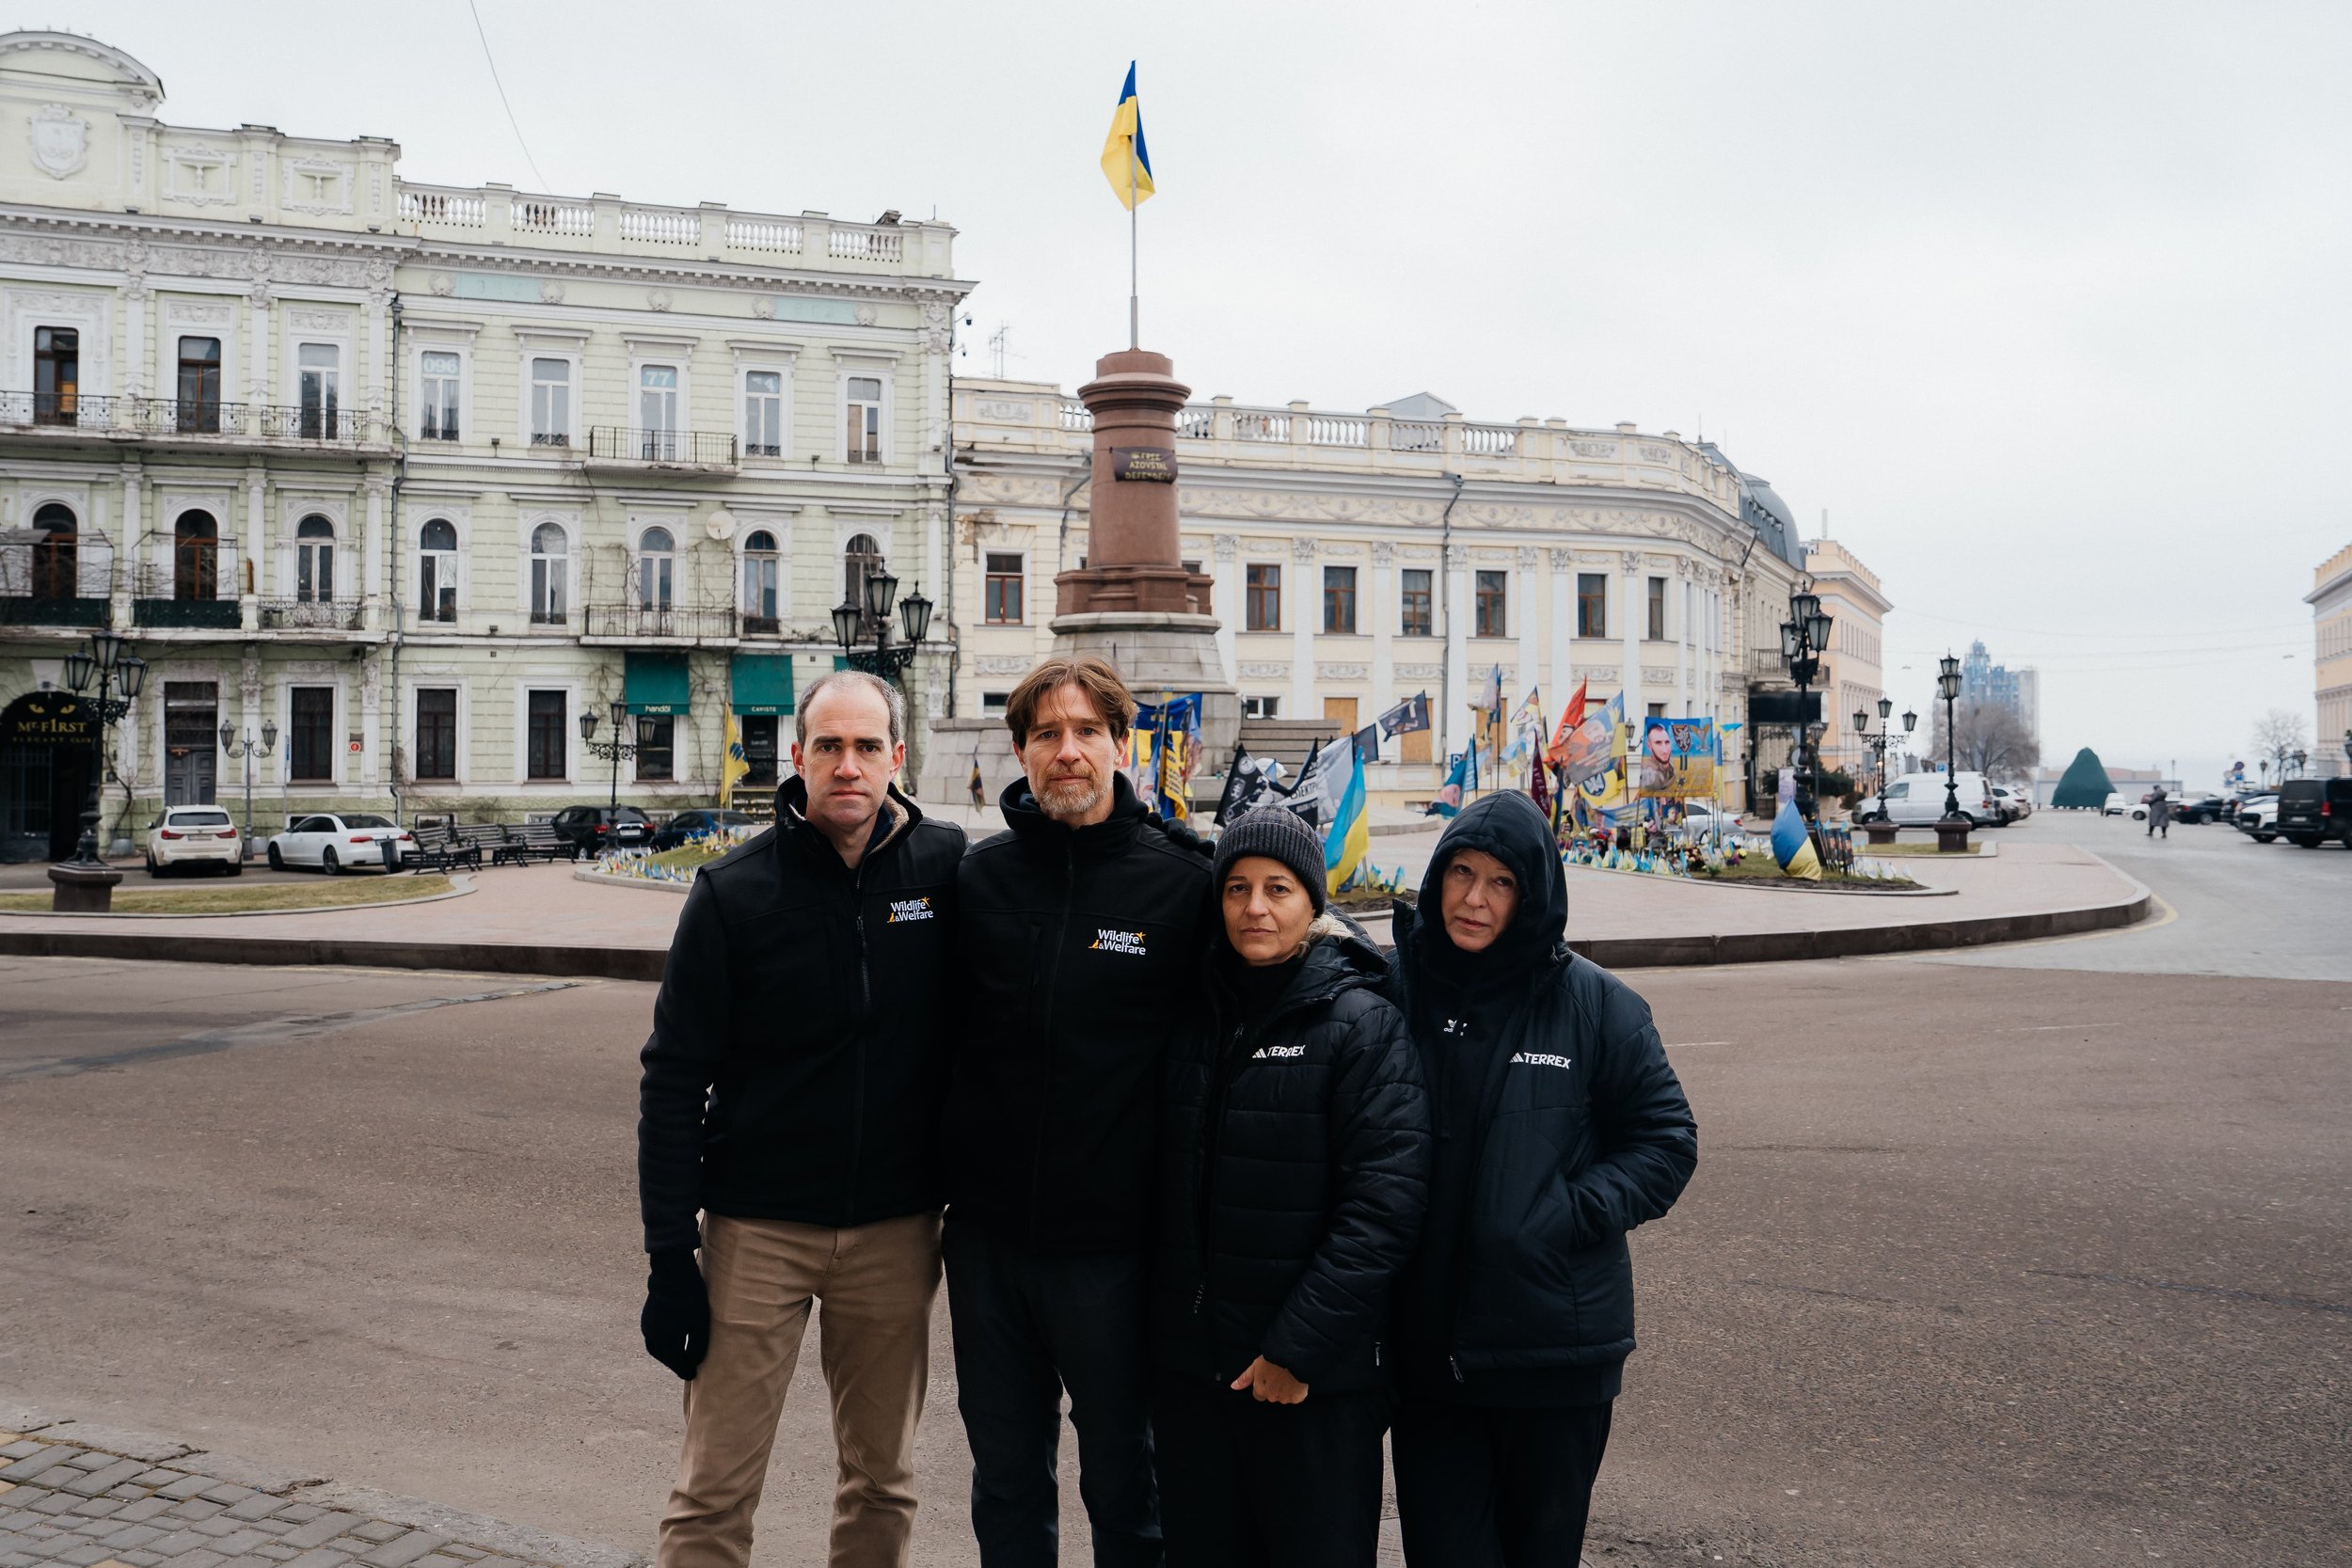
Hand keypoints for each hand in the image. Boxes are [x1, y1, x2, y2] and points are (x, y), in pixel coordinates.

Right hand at [640, 1248, 709, 1379]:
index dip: (685, 1370)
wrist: (672, 1274)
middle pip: (664, 1357)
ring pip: (656, 1348)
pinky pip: (652, 1337)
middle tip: (685, 1367)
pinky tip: (669, 1340)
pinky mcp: (646, 1316)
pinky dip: (661, 1344)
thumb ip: (698, 1345)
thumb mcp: (700, 1323)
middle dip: (675, 1364)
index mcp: (666, 1340)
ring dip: (666, 1355)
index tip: (693, 1375)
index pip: (676, 1362)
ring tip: (677, 1356)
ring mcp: (647, 1325)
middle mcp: (653, 1336)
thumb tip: (695, 1361)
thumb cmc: (690, 1298)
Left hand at [1230, 1356, 1308, 1404]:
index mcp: (1260, 1389)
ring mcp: (1285, 1398)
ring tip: (1289, 1375)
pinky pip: (1297, 1397)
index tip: (1268, 1378)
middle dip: (1275, 1389)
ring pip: (1284, 1397)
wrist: (1292, 1357)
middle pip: (1271, 1396)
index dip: (1263, 1387)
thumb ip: (1245, 1378)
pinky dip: (1297, 1391)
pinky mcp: (1297, 1398)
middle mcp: (1271, 1396)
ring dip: (1287, 1390)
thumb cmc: (1273, 1358)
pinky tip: (1297, 1380)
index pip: (1258, 1396)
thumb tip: (1233, 1387)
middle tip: (1280, 1375)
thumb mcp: (1256, 1365)